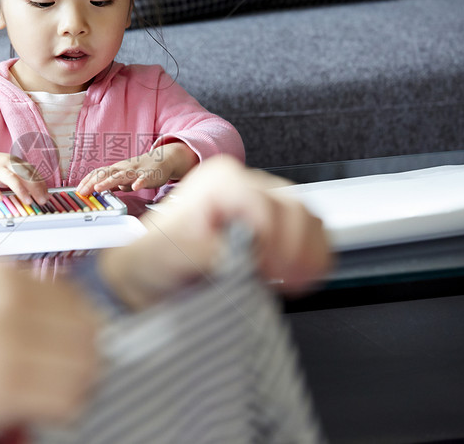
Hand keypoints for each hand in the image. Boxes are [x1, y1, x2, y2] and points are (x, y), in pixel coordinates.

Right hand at [0, 147, 48, 205]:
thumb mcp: (7, 168)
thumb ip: (19, 177)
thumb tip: (35, 190)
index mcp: (15, 162)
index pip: (32, 172)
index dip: (41, 184)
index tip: (47, 196)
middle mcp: (7, 163)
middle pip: (25, 174)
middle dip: (35, 188)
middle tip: (42, 201)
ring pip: (11, 178)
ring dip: (20, 190)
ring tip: (27, 201)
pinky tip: (0, 199)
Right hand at [0, 258, 99, 442]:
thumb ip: (6, 301)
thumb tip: (53, 325)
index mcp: (0, 275)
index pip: (75, 299)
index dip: (76, 330)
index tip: (67, 349)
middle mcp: (12, 300)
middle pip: (89, 330)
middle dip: (84, 356)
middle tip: (68, 377)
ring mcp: (12, 341)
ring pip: (86, 364)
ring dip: (78, 384)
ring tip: (54, 396)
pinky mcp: (6, 385)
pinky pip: (68, 398)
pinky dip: (65, 409)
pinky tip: (43, 411)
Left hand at [76, 142, 197, 194]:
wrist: (163, 160)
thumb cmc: (142, 169)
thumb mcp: (124, 177)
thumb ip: (113, 184)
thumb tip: (99, 190)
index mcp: (117, 169)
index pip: (99, 173)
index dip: (88, 180)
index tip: (78, 190)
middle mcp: (124, 168)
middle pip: (106, 173)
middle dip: (93, 182)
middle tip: (83, 191)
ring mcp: (136, 171)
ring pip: (122, 176)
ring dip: (109, 182)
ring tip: (99, 189)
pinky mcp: (150, 175)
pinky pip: (144, 179)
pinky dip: (140, 183)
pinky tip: (135, 188)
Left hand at [98, 156, 331, 308]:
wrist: (150, 267)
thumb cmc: (157, 255)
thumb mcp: (177, 252)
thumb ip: (214, 250)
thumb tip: (245, 257)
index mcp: (220, 180)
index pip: (265, 205)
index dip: (274, 240)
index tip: (271, 271)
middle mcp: (245, 183)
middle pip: (293, 209)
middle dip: (296, 249)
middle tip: (288, 283)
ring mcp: (262, 200)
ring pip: (307, 218)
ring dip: (309, 253)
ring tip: (295, 284)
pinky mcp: (274, 220)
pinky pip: (309, 230)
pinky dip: (313, 253)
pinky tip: (303, 276)